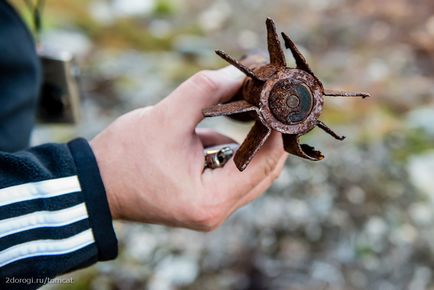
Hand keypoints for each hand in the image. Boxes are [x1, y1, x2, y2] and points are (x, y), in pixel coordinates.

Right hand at [90, 66, 287, 230]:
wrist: (94, 183)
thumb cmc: (124, 156)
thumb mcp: (167, 116)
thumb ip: (206, 90)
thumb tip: (241, 73)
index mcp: (210, 200)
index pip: (264, 164)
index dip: (276, 131)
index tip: (280, 103)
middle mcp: (215, 213)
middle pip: (263, 173)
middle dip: (268, 137)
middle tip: (271, 106)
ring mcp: (209, 212)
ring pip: (248, 174)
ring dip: (248, 144)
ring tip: (245, 113)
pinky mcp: (202, 204)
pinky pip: (230, 176)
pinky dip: (229, 153)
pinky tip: (213, 133)